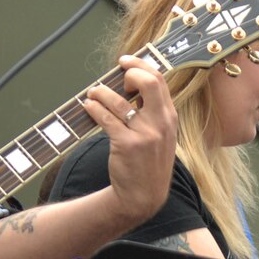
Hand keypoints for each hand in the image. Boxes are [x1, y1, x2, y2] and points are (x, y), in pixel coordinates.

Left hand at [82, 57, 175, 224]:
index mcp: (170, 117)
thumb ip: (153, 112)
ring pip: (120, 101)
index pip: (159, 80)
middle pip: (148, 82)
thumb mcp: (161, 135)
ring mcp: (145, 134)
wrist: (144, 195)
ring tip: (92, 93)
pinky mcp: (127, 145)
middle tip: (116, 77)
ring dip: (101, 92)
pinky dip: (94, 108)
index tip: (125, 62)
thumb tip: (132, 83)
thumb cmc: (148, 162)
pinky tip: (88, 107)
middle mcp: (161, 123)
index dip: (140, 65)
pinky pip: (107, 119)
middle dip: (129, 72)